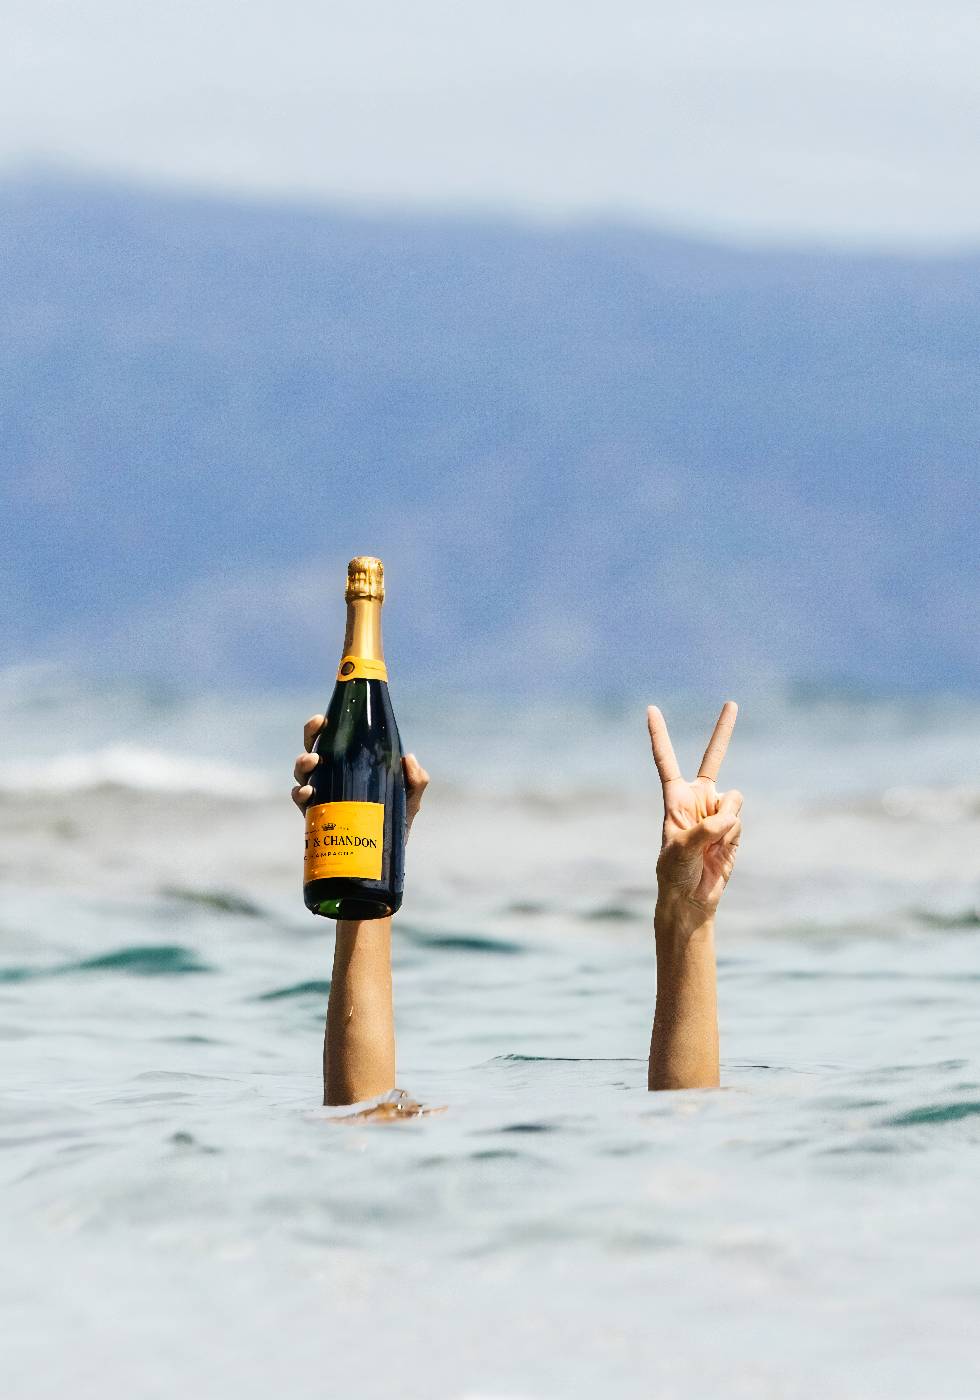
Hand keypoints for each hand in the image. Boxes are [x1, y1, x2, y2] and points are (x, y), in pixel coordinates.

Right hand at [291, 715, 429, 832]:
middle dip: (309, 737)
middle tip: (317, 733)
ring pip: (303, 772)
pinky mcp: (316, 816)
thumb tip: (407, 758)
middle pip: (313, 748)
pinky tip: (308, 792)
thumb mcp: (410, 799)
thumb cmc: (395, 823)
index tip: (324, 718)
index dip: (325, 725)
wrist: (384, 859)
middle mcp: (333, 776)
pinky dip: (299, 793)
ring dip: (303, 764)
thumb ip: (416, 780)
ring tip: (313, 763)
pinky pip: (300, 800)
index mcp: (351, 765)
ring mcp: (322, 795)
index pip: (335, 738)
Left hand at [647, 701, 742, 914]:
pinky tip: (720, 849)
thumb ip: (706, 827)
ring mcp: (719, 811)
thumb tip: (730, 812)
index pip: (666, 760)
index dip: (659, 735)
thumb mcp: (680, 849)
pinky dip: (731, 834)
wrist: (692, 897)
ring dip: (724, 821)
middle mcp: (698, 799)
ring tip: (710, 844)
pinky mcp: (734, 827)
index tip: (651, 709)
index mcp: (675, 798)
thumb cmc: (674, 872)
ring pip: (732, 800)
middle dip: (723, 730)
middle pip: (714, 757)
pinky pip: (739, 819)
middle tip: (732, 703)